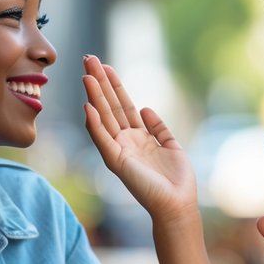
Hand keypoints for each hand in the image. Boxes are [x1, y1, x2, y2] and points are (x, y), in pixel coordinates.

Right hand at [82, 55, 198, 220]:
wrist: (177, 204)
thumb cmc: (177, 180)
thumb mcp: (171, 146)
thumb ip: (159, 127)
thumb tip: (145, 108)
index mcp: (138, 137)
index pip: (121, 105)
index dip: (114, 85)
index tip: (105, 66)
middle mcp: (125, 141)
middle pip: (109, 106)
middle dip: (100, 82)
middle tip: (88, 59)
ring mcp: (119, 151)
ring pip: (104, 118)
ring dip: (94, 97)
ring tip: (86, 75)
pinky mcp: (117, 163)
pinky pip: (103, 140)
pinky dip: (94, 125)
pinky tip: (88, 107)